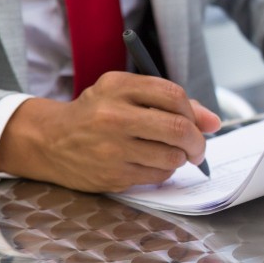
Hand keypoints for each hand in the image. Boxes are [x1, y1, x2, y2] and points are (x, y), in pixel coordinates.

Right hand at [0, 72, 220, 191]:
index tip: (196, 122)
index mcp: (118, 87)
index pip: (173, 95)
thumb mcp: (125, 94)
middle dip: (197, 141)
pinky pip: (157, 175)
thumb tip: (214, 122)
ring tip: (171, 153)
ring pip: (171, 156)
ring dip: (180, 158)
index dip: (193, 111)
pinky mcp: (112, 175)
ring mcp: (111, 148)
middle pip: (177, 128)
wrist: (49, 140)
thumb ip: (170, 103)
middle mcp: (113, 116)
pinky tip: (151, 163)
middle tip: (197, 148)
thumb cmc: (96, 113)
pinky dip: (164, 171)